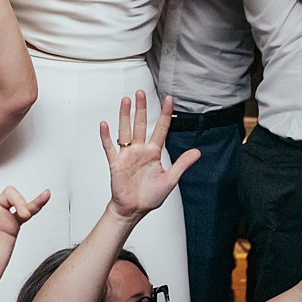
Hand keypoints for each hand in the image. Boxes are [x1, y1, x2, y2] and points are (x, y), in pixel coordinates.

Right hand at [99, 92, 199, 220]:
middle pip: (141, 124)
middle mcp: (140, 150)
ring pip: (126, 131)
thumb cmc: (149, 196)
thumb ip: (182, 164)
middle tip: (140, 93)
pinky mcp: (116, 163)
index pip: (161, 129)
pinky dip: (106, 136)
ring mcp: (127, 155)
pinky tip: (105, 125)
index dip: (165, 114)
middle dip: (141, 108)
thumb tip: (197, 152)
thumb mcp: (170, 179)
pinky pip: (110, 147)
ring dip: (125, 116)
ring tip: (126, 100)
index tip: (169, 99)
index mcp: (153, 153)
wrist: (133, 209)